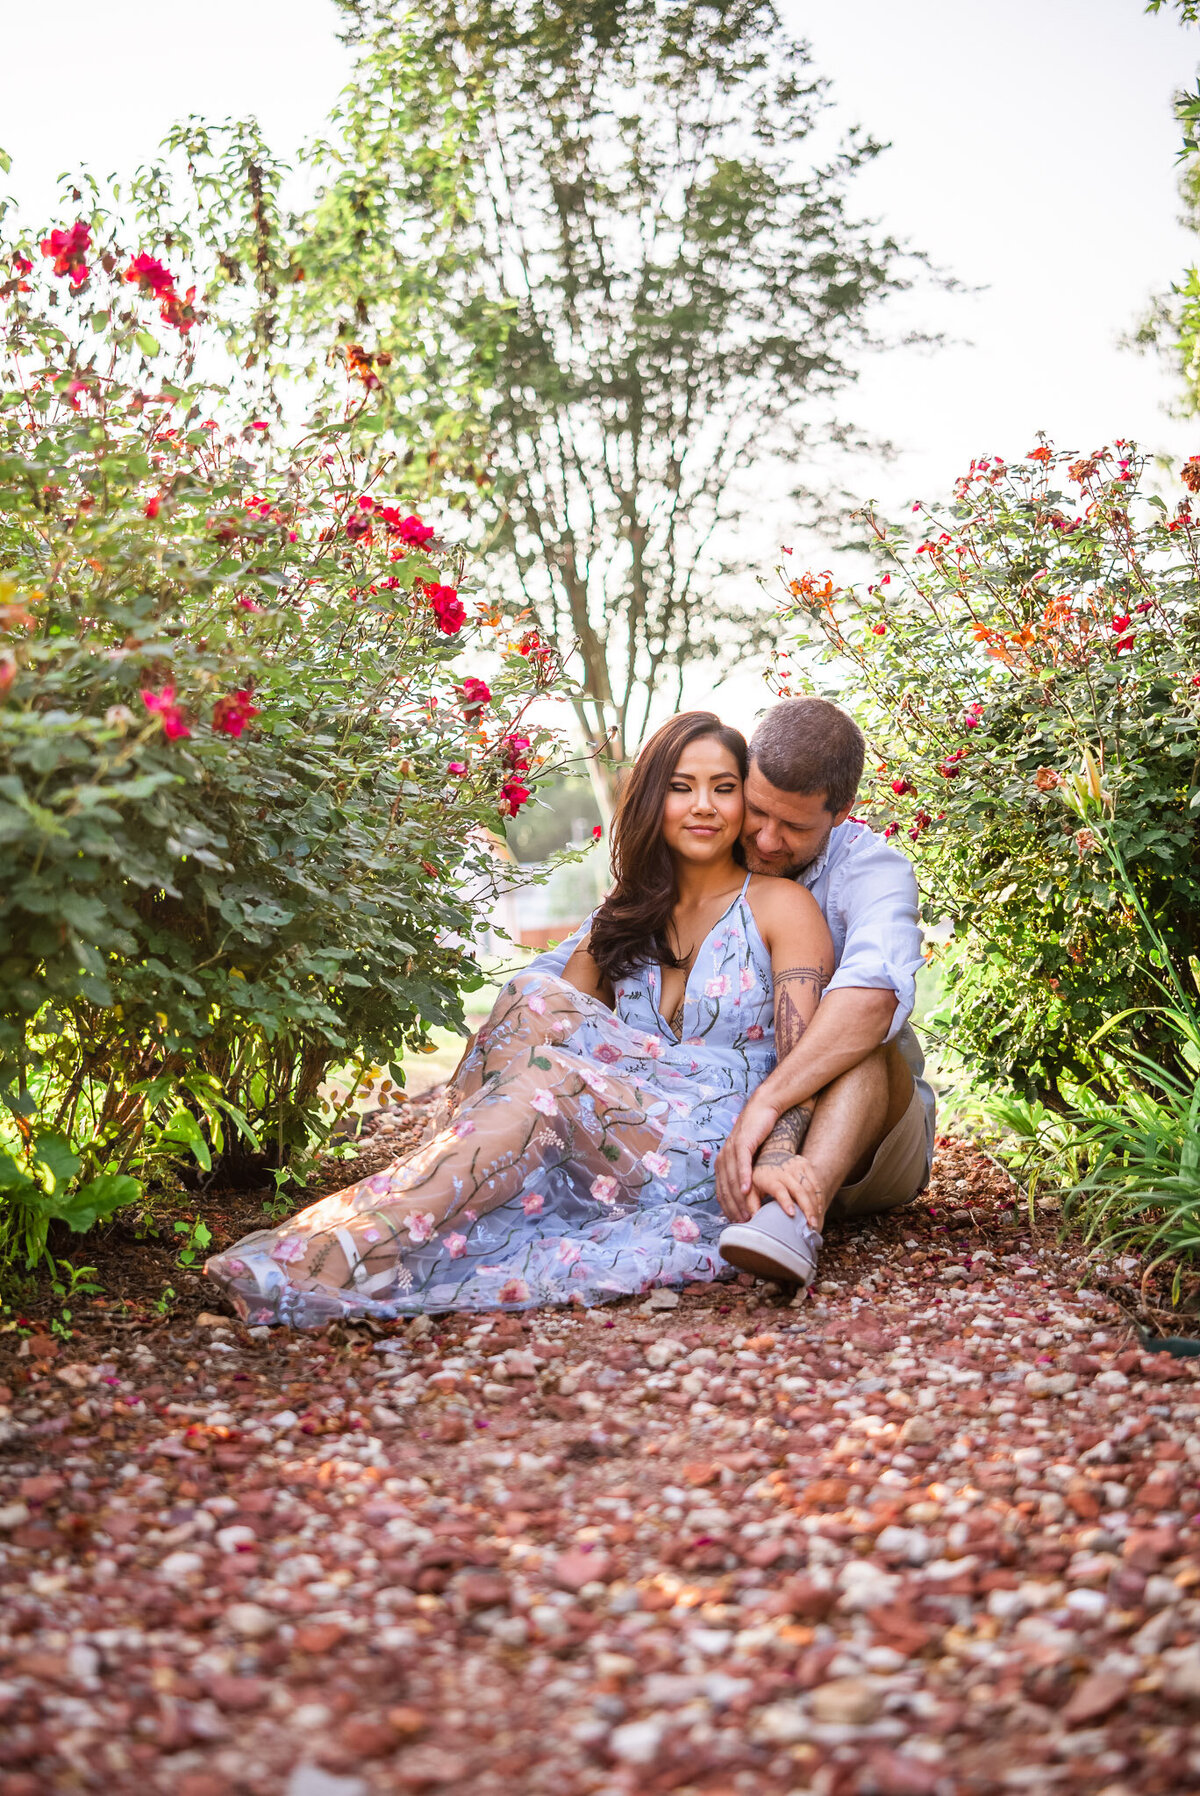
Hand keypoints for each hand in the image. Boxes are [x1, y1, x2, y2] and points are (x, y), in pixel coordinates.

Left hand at [715, 1094, 779, 1220]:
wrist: (762, 1111)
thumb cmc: (758, 1138)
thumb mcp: (750, 1160)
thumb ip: (745, 1176)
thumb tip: (748, 1199)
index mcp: (722, 1164)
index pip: (721, 1192)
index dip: (728, 1210)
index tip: (737, 1224)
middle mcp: (722, 1158)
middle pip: (725, 1188)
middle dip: (734, 1208)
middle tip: (744, 1224)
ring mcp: (731, 1150)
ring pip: (732, 1178)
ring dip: (739, 1198)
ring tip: (747, 1212)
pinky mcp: (742, 1142)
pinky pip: (742, 1163)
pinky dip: (744, 1177)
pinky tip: (748, 1189)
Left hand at [749, 1155, 828, 1231]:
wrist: (771, 1151)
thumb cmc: (760, 1175)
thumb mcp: (751, 1188)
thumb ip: (751, 1204)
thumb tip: (754, 1220)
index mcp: (769, 1177)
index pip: (779, 1189)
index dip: (785, 1201)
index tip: (791, 1214)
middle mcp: (784, 1171)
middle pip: (799, 1190)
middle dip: (807, 1208)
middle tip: (811, 1225)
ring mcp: (796, 1167)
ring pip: (809, 1188)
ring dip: (814, 1206)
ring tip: (815, 1221)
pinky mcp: (805, 1165)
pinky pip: (815, 1184)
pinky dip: (818, 1198)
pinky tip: (818, 1210)